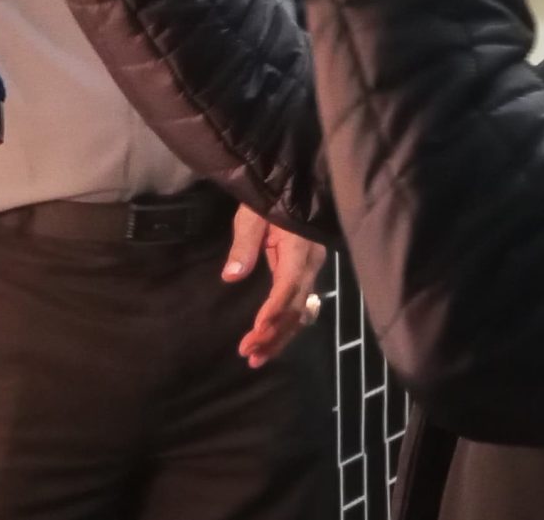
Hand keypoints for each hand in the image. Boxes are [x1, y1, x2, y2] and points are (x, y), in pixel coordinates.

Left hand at [224, 204, 327, 368]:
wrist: (292, 185)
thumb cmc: (268, 198)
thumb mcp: (251, 217)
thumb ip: (244, 246)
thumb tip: (232, 276)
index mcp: (299, 249)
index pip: (288, 286)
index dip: (274, 310)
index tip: (257, 331)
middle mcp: (311, 264)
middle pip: (296, 307)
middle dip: (273, 334)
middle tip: (249, 355)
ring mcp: (311, 270)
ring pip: (299, 312)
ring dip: (278, 336)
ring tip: (256, 359)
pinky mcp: (305, 274)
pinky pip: (298, 305)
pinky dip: (285, 326)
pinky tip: (270, 341)